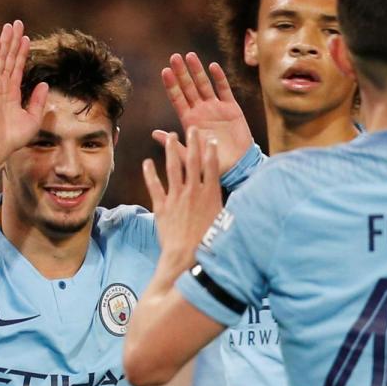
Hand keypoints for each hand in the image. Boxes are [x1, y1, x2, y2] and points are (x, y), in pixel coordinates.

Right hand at [0, 20, 48, 161]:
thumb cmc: (13, 137)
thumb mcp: (33, 118)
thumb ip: (39, 100)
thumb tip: (44, 84)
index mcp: (12, 93)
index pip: (18, 68)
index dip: (22, 53)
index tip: (26, 38)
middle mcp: (2, 86)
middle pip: (9, 58)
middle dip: (13, 41)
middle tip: (17, 23)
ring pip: (1, 58)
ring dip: (5, 41)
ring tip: (9, 25)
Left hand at [143, 128, 222, 262]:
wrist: (186, 256)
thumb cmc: (208, 243)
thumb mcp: (223, 222)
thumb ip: (226, 207)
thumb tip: (239, 202)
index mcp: (210, 194)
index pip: (211, 166)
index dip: (211, 151)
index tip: (210, 140)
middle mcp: (193, 191)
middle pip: (193, 161)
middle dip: (193, 143)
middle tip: (191, 129)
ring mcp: (176, 197)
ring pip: (173, 168)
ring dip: (172, 151)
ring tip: (170, 137)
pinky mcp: (162, 206)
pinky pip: (154, 186)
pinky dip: (150, 174)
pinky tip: (147, 163)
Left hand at [154, 52, 252, 175]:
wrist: (238, 166)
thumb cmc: (212, 164)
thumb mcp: (190, 156)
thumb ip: (174, 144)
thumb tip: (154, 133)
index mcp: (189, 121)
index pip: (177, 99)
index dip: (172, 85)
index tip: (165, 71)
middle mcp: (201, 111)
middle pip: (189, 88)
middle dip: (182, 73)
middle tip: (174, 57)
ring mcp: (216, 108)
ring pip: (204, 85)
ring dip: (197, 71)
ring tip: (190, 56)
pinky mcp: (231, 108)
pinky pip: (224, 90)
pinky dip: (219, 78)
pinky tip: (213, 66)